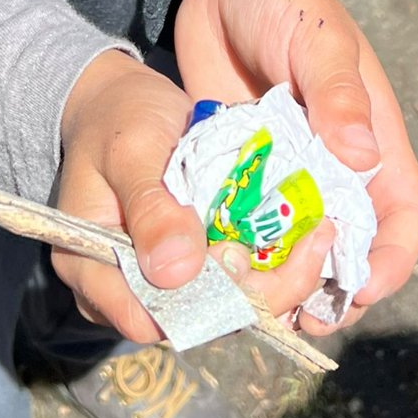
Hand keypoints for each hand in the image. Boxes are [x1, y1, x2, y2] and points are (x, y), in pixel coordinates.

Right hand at [55, 49, 334, 341]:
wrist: (120, 99)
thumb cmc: (116, 119)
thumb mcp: (130, 151)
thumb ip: (151, 208)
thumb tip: (177, 272)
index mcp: (96, 271)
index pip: (154, 318)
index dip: (207, 302)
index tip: (246, 255)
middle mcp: (132, 288)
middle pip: (202, 317)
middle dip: (264, 288)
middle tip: (313, 239)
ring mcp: (169, 274)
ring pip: (230, 300)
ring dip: (279, 274)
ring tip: (320, 233)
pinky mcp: (199, 255)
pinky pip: (239, 273)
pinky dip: (274, 257)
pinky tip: (309, 231)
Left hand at [173, 0, 417, 333]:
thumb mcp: (317, 40)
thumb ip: (338, 93)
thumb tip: (363, 157)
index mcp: (369, 135)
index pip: (400, 213)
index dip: (391, 258)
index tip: (359, 287)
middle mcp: (332, 162)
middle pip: (348, 244)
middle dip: (331, 287)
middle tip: (296, 316)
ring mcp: (285, 168)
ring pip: (293, 244)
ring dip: (278, 279)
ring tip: (251, 304)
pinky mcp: (240, 167)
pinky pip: (244, 222)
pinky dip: (235, 250)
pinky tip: (211, 268)